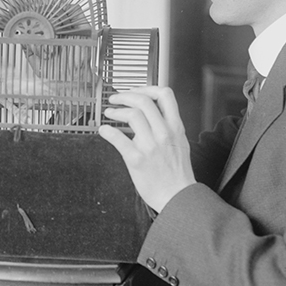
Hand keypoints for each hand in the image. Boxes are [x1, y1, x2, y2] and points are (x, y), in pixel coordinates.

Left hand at [97, 86, 196, 211]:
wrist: (178, 197)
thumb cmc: (178, 174)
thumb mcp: (181, 143)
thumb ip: (169, 127)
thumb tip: (154, 115)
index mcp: (175, 127)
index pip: (164, 95)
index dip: (147, 87)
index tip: (136, 91)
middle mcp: (164, 133)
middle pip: (144, 100)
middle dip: (125, 95)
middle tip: (115, 99)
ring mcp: (150, 145)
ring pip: (132, 115)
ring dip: (116, 111)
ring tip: (109, 114)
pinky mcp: (137, 159)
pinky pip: (118, 139)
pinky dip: (107, 131)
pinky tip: (104, 130)